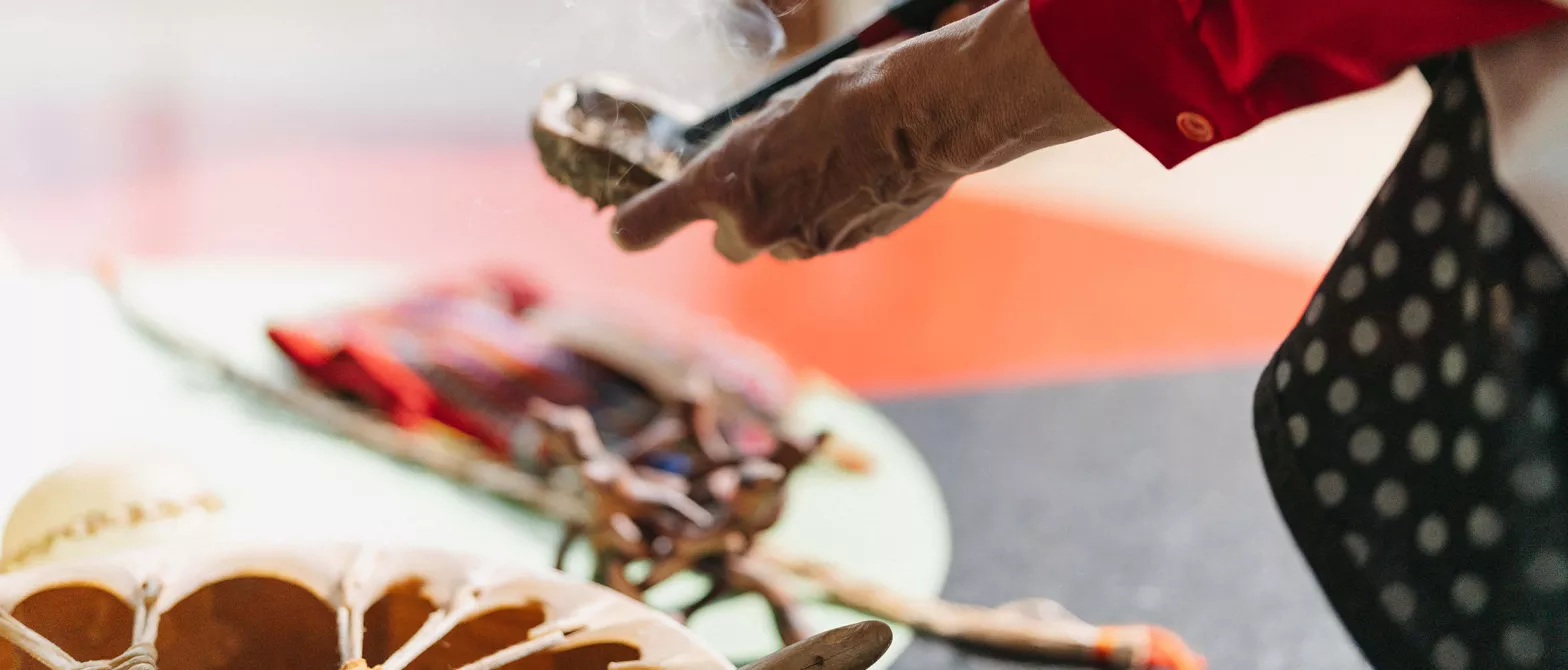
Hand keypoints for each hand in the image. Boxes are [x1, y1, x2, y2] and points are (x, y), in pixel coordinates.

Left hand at [609, 0, 1110, 261]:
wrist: (918, 118)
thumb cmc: (845, 98)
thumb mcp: (773, 117)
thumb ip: (745, 160)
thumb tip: (735, 183)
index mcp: (722, 180)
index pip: (653, 218)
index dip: (638, 227)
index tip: (623, 233)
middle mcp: (751, 224)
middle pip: (729, 244)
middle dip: (745, 222)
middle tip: (773, 182)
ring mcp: (797, 244)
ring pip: (779, 243)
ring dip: (792, 219)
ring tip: (828, 169)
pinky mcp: (838, 250)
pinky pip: (819, 239)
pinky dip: (829, 219)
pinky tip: (856, 181)